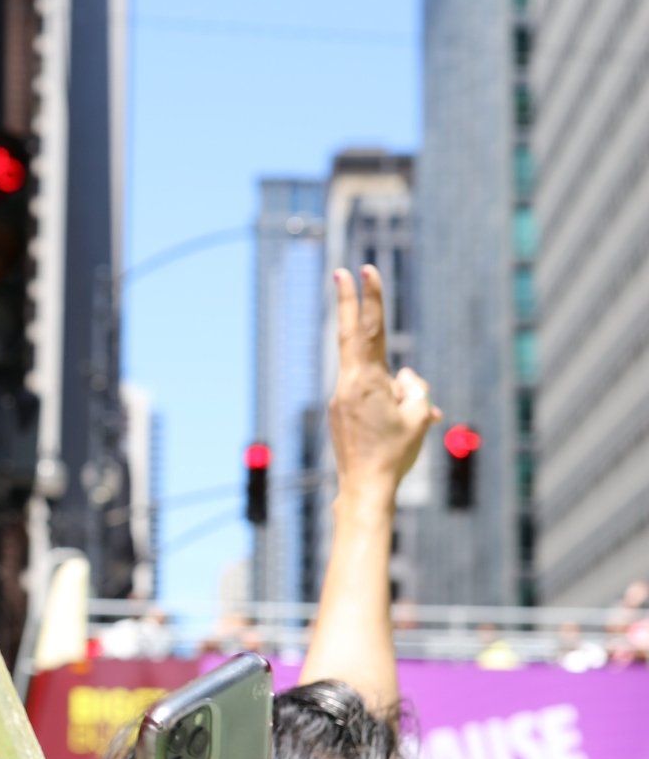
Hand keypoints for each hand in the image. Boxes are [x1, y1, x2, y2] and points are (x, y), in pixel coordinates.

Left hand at [326, 264, 436, 500]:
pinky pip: (368, 397)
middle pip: (351, 335)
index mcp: (366, 380)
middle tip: (340, 271)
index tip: (365, 269)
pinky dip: (387, 405)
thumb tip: (406, 375)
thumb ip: (415, 387)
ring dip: (396, 392)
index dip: (371, 297)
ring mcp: (340, 397)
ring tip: (407, 429)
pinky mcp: (340, 411)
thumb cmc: (395, 454)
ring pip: (374, 378)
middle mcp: (348, 383)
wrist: (363, 489)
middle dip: (348, 302)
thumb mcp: (418, 417)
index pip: (370, 329)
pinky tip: (396, 435)